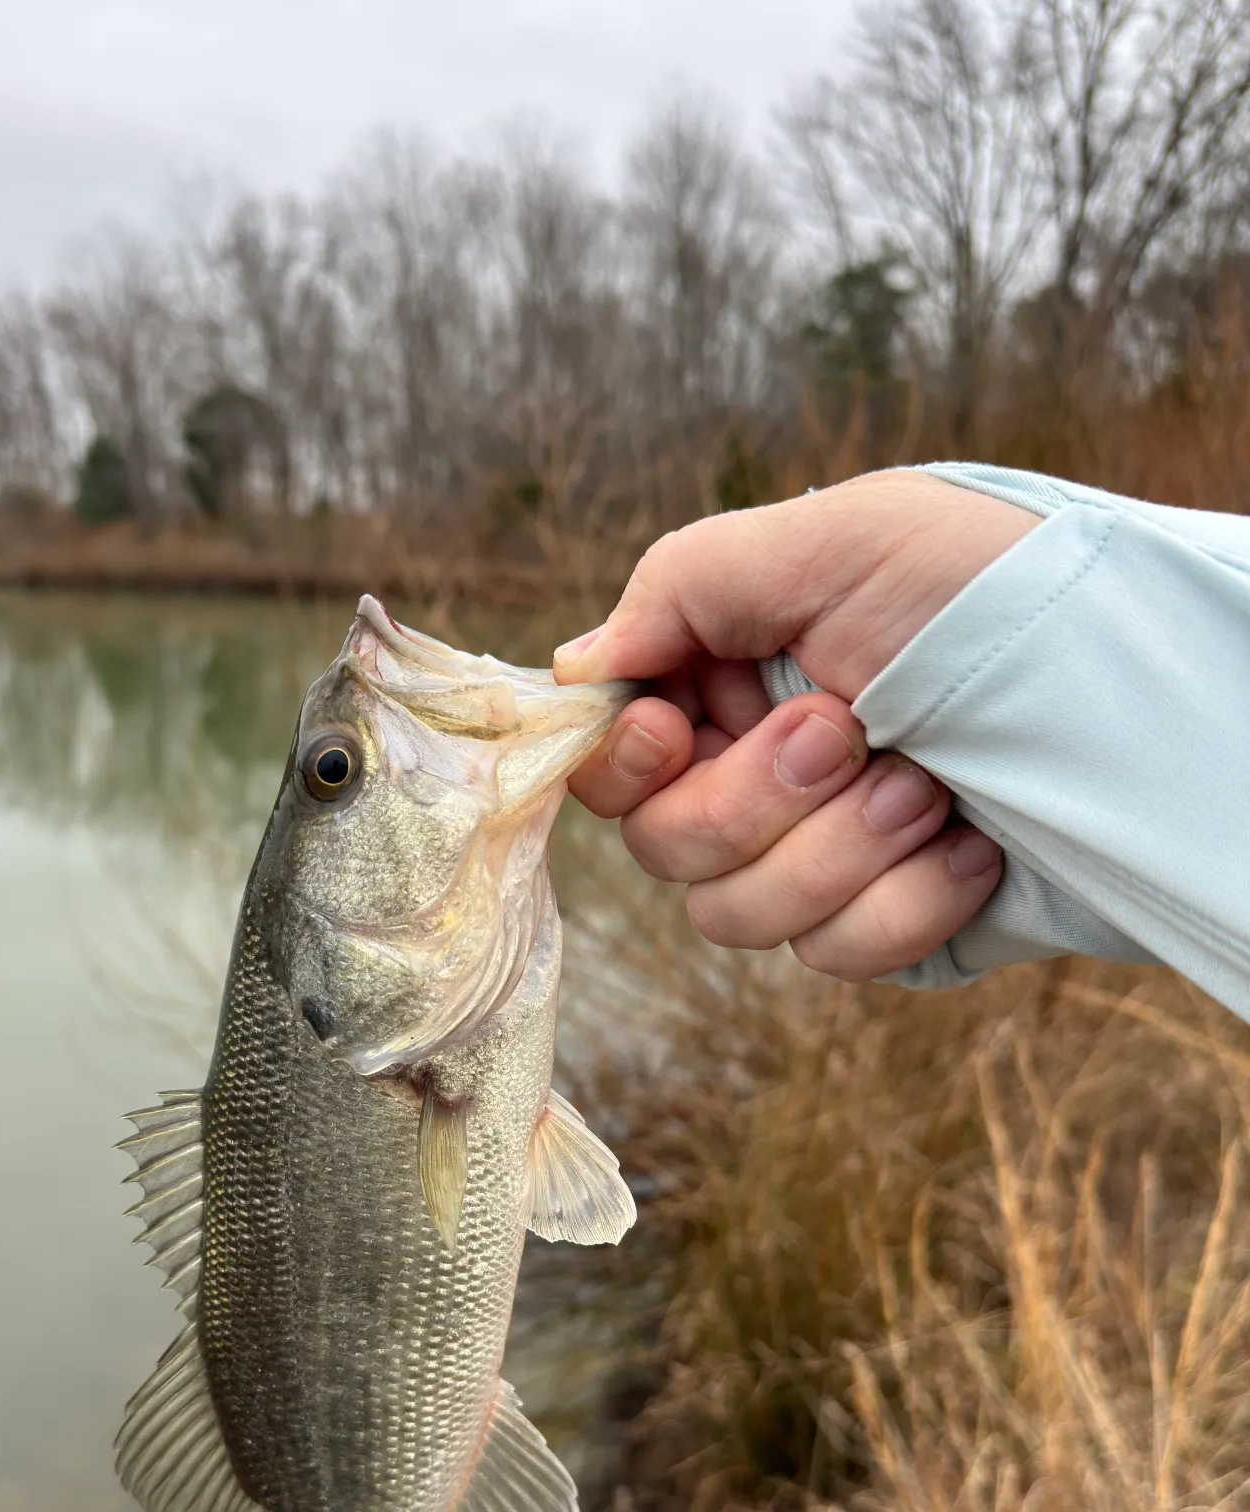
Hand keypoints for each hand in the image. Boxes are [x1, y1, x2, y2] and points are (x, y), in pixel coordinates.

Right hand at [556, 469, 1038, 980]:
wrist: (1132, 678)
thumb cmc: (983, 582)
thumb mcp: (829, 543)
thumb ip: (680, 588)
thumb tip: (576, 668)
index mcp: (727, 683)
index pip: (611, 761)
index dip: (624, 765)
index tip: (678, 730)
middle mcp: (756, 774)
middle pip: (667, 851)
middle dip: (757, 802)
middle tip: (849, 731)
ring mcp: (816, 855)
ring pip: (740, 918)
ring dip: (838, 851)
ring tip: (928, 787)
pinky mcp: (883, 920)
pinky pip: (837, 957)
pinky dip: (906, 903)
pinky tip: (970, 846)